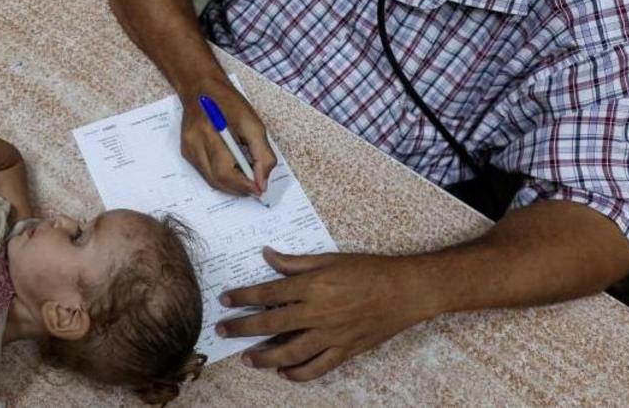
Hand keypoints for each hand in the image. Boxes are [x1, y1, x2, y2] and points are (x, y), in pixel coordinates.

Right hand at [180, 76, 275, 196]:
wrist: (201, 88)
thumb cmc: (229, 103)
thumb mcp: (254, 124)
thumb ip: (262, 154)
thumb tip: (262, 182)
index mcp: (212, 132)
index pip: (226, 171)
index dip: (244, 185)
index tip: (259, 189)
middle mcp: (196, 142)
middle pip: (217, 180)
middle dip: (239, 189)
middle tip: (255, 188)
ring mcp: (188, 149)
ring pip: (211, 180)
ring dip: (230, 185)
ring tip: (245, 180)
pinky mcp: (186, 151)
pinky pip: (205, 173)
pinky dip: (220, 177)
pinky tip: (231, 169)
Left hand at [217, 248, 440, 380]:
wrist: (405, 291)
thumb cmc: (369, 270)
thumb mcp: (330, 259)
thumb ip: (296, 263)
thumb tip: (267, 255)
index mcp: (313, 287)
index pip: (268, 293)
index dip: (243, 297)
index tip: (225, 301)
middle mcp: (318, 313)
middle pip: (271, 325)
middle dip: (243, 329)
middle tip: (223, 331)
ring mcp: (332, 335)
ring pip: (290, 353)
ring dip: (265, 358)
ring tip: (248, 359)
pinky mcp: (345, 351)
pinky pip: (318, 368)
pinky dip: (298, 374)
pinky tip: (284, 373)